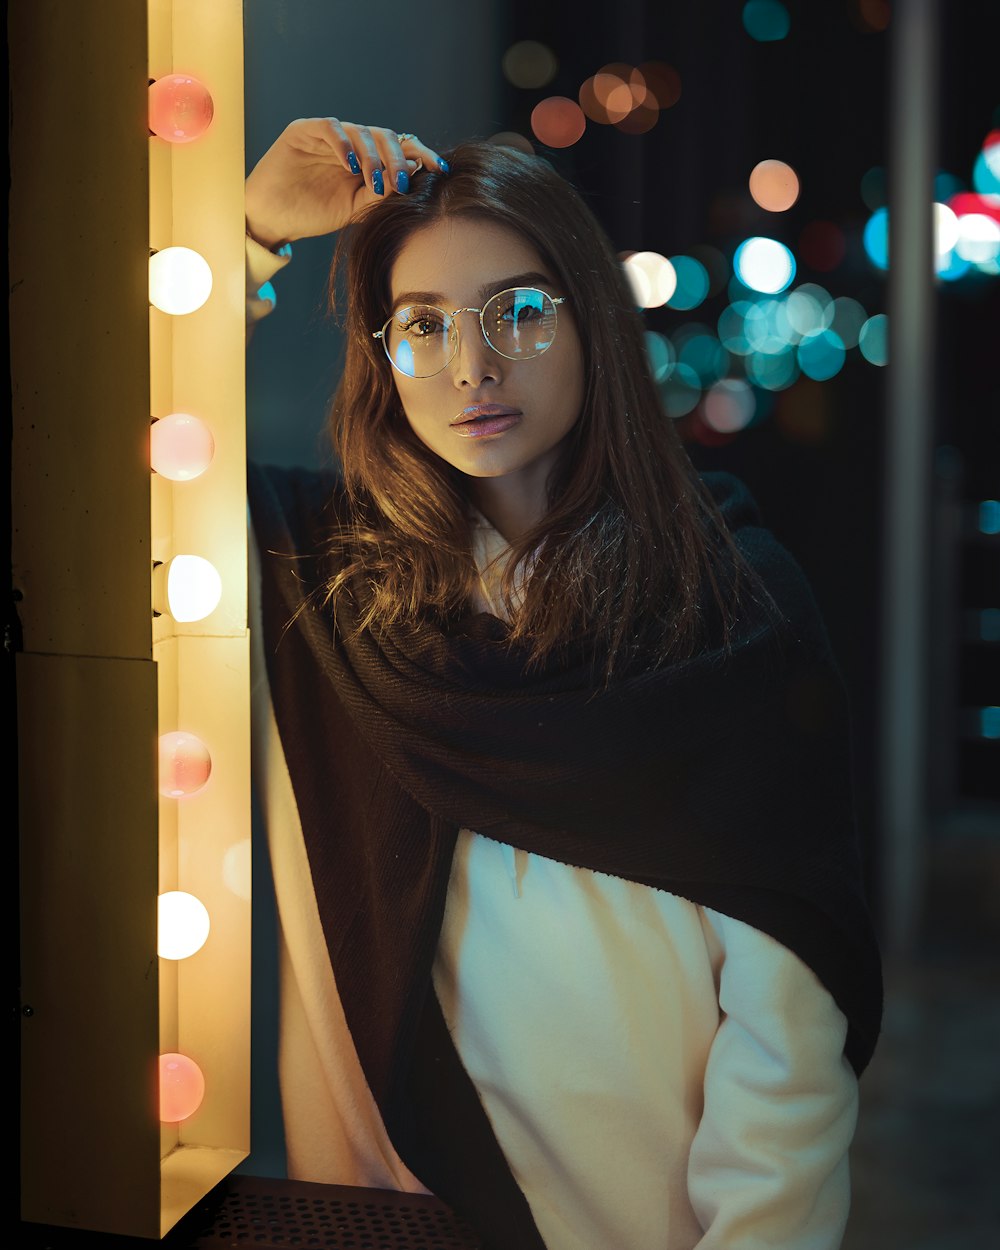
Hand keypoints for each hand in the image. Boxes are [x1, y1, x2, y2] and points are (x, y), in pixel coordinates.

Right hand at [244, 117, 445, 249]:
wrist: (273, 219)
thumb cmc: (312, 213)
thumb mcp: (355, 208)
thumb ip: (382, 192)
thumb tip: (414, 173)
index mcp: (365, 160)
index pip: (398, 149)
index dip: (420, 155)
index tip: (440, 170)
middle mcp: (350, 144)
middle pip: (384, 136)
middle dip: (399, 158)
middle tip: (404, 182)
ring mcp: (328, 136)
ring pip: (361, 131)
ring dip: (374, 156)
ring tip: (375, 181)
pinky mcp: (303, 132)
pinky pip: (330, 128)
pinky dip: (344, 144)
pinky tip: (352, 165)